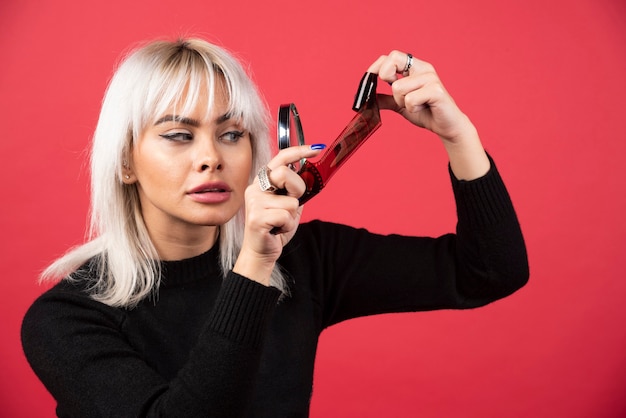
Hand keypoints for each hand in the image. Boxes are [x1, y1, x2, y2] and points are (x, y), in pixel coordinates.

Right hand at [233, 145, 323, 284]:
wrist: (261, 251)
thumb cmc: (276, 227)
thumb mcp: (290, 205)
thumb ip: (296, 190)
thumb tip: (312, 174)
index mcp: (264, 181)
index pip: (280, 158)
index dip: (299, 151)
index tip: (317, 148)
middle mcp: (255, 188)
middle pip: (285, 174)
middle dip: (297, 189)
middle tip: (292, 204)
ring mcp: (254, 202)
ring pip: (291, 201)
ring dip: (292, 216)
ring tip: (281, 223)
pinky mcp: (256, 217)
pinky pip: (286, 216)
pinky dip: (288, 226)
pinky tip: (277, 230)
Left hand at [368, 50, 489, 179]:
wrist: (446, 127)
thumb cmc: (426, 113)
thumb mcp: (401, 105)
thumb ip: (387, 99)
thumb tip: (368, 98)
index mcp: (415, 68)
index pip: (391, 56)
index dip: (376, 66)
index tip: (370, 79)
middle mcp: (423, 68)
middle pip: (394, 58)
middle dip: (387, 78)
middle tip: (397, 94)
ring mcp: (430, 78)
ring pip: (398, 87)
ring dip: (401, 102)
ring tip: (415, 106)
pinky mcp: (436, 91)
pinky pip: (410, 99)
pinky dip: (411, 109)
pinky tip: (422, 109)